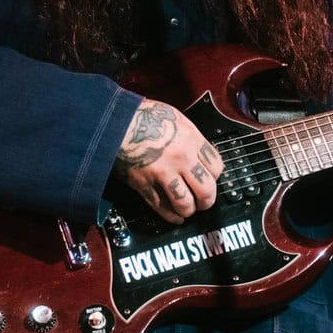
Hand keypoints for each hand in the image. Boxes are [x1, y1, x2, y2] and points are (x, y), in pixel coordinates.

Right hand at [114, 99, 224, 222]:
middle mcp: (181, 158)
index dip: (215, 177)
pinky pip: (162, 207)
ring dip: (189, 210)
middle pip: (206, 189)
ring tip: (188, 209)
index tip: (210, 179)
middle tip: (203, 201)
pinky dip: (171, 216)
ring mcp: (163, 173)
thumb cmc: (143, 115)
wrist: (116, 120)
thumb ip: (190, 137)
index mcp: (191, 140)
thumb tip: (199, 153)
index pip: (217, 167)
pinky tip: (176, 217)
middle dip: (207, 200)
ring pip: (185, 203)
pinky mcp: (144, 184)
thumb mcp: (175, 117)